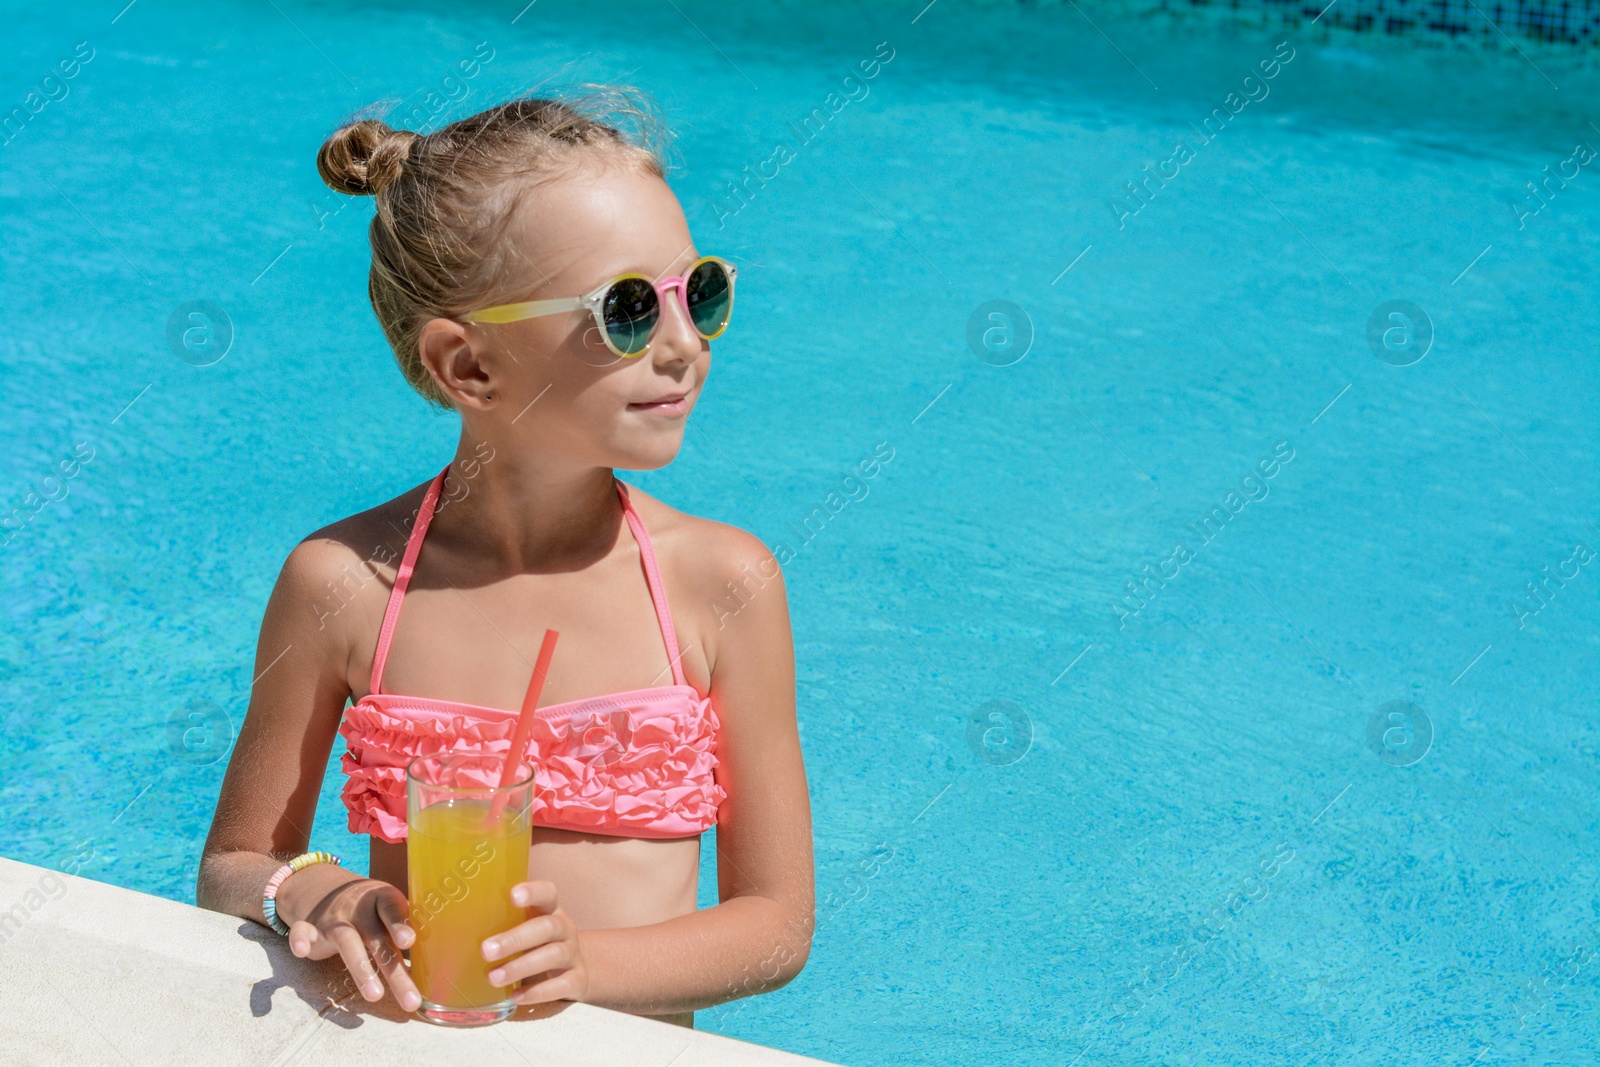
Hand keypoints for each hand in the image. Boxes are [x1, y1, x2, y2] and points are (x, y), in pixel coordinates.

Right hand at [276, 863, 421, 1012]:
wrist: (322, 885)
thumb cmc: (368, 908)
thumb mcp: (386, 911)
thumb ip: (403, 931)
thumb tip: (434, 963)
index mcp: (382, 899)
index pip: (392, 910)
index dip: (400, 924)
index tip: (409, 941)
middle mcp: (359, 908)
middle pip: (378, 939)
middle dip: (393, 970)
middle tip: (410, 998)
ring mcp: (334, 918)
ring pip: (347, 942)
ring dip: (361, 968)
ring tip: (375, 996)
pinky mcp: (309, 927)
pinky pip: (302, 931)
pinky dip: (299, 939)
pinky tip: (301, 950)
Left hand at [480, 880, 589, 1005]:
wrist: (577, 969)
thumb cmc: (538, 944)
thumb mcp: (527, 927)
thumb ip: (501, 922)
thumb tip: (447, 925)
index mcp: (550, 911)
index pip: (548, 893)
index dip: (533, 892)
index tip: (512, 895)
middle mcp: (565, 929)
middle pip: (547, 927)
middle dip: (516, 938)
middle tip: (485, 950)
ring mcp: (573, 955)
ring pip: (553, 955)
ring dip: (521, 967)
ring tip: (493, 978)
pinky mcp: (576, 980)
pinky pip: (561, 985)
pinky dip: (538, 993)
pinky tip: (515, 996)